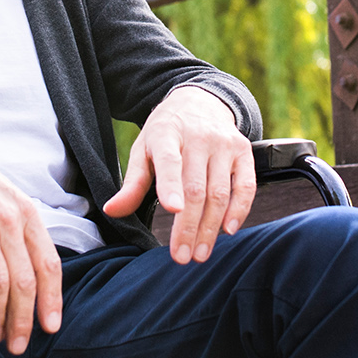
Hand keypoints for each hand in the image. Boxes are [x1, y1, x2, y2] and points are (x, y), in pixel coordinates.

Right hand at [0, 125, 62, 353]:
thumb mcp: (7, 200)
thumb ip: (21, 234)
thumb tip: (34, 281)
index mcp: (26, 212)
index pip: (48, 264)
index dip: (52, 300)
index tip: (51, 327)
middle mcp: (6, 218)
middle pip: (24, 280)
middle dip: (24, 320)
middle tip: (19, 346)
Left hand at [102, 86, 253, 263]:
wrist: (199, 101)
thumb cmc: (166, 133)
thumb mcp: (143, 149)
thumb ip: (132, 183)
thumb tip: (112, 211)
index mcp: (166, 134)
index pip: (170, 162)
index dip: (171, 187)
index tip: (173, 210)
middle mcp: (198, 137)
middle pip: (196, 188)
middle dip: (188, 226)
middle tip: (181, 257)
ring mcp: (224, 144)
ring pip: (220, 192)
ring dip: (210, 227)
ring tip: (200, 252)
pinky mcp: (243, 151)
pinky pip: (246, 185)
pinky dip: (240, 210)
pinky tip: (228, 230)